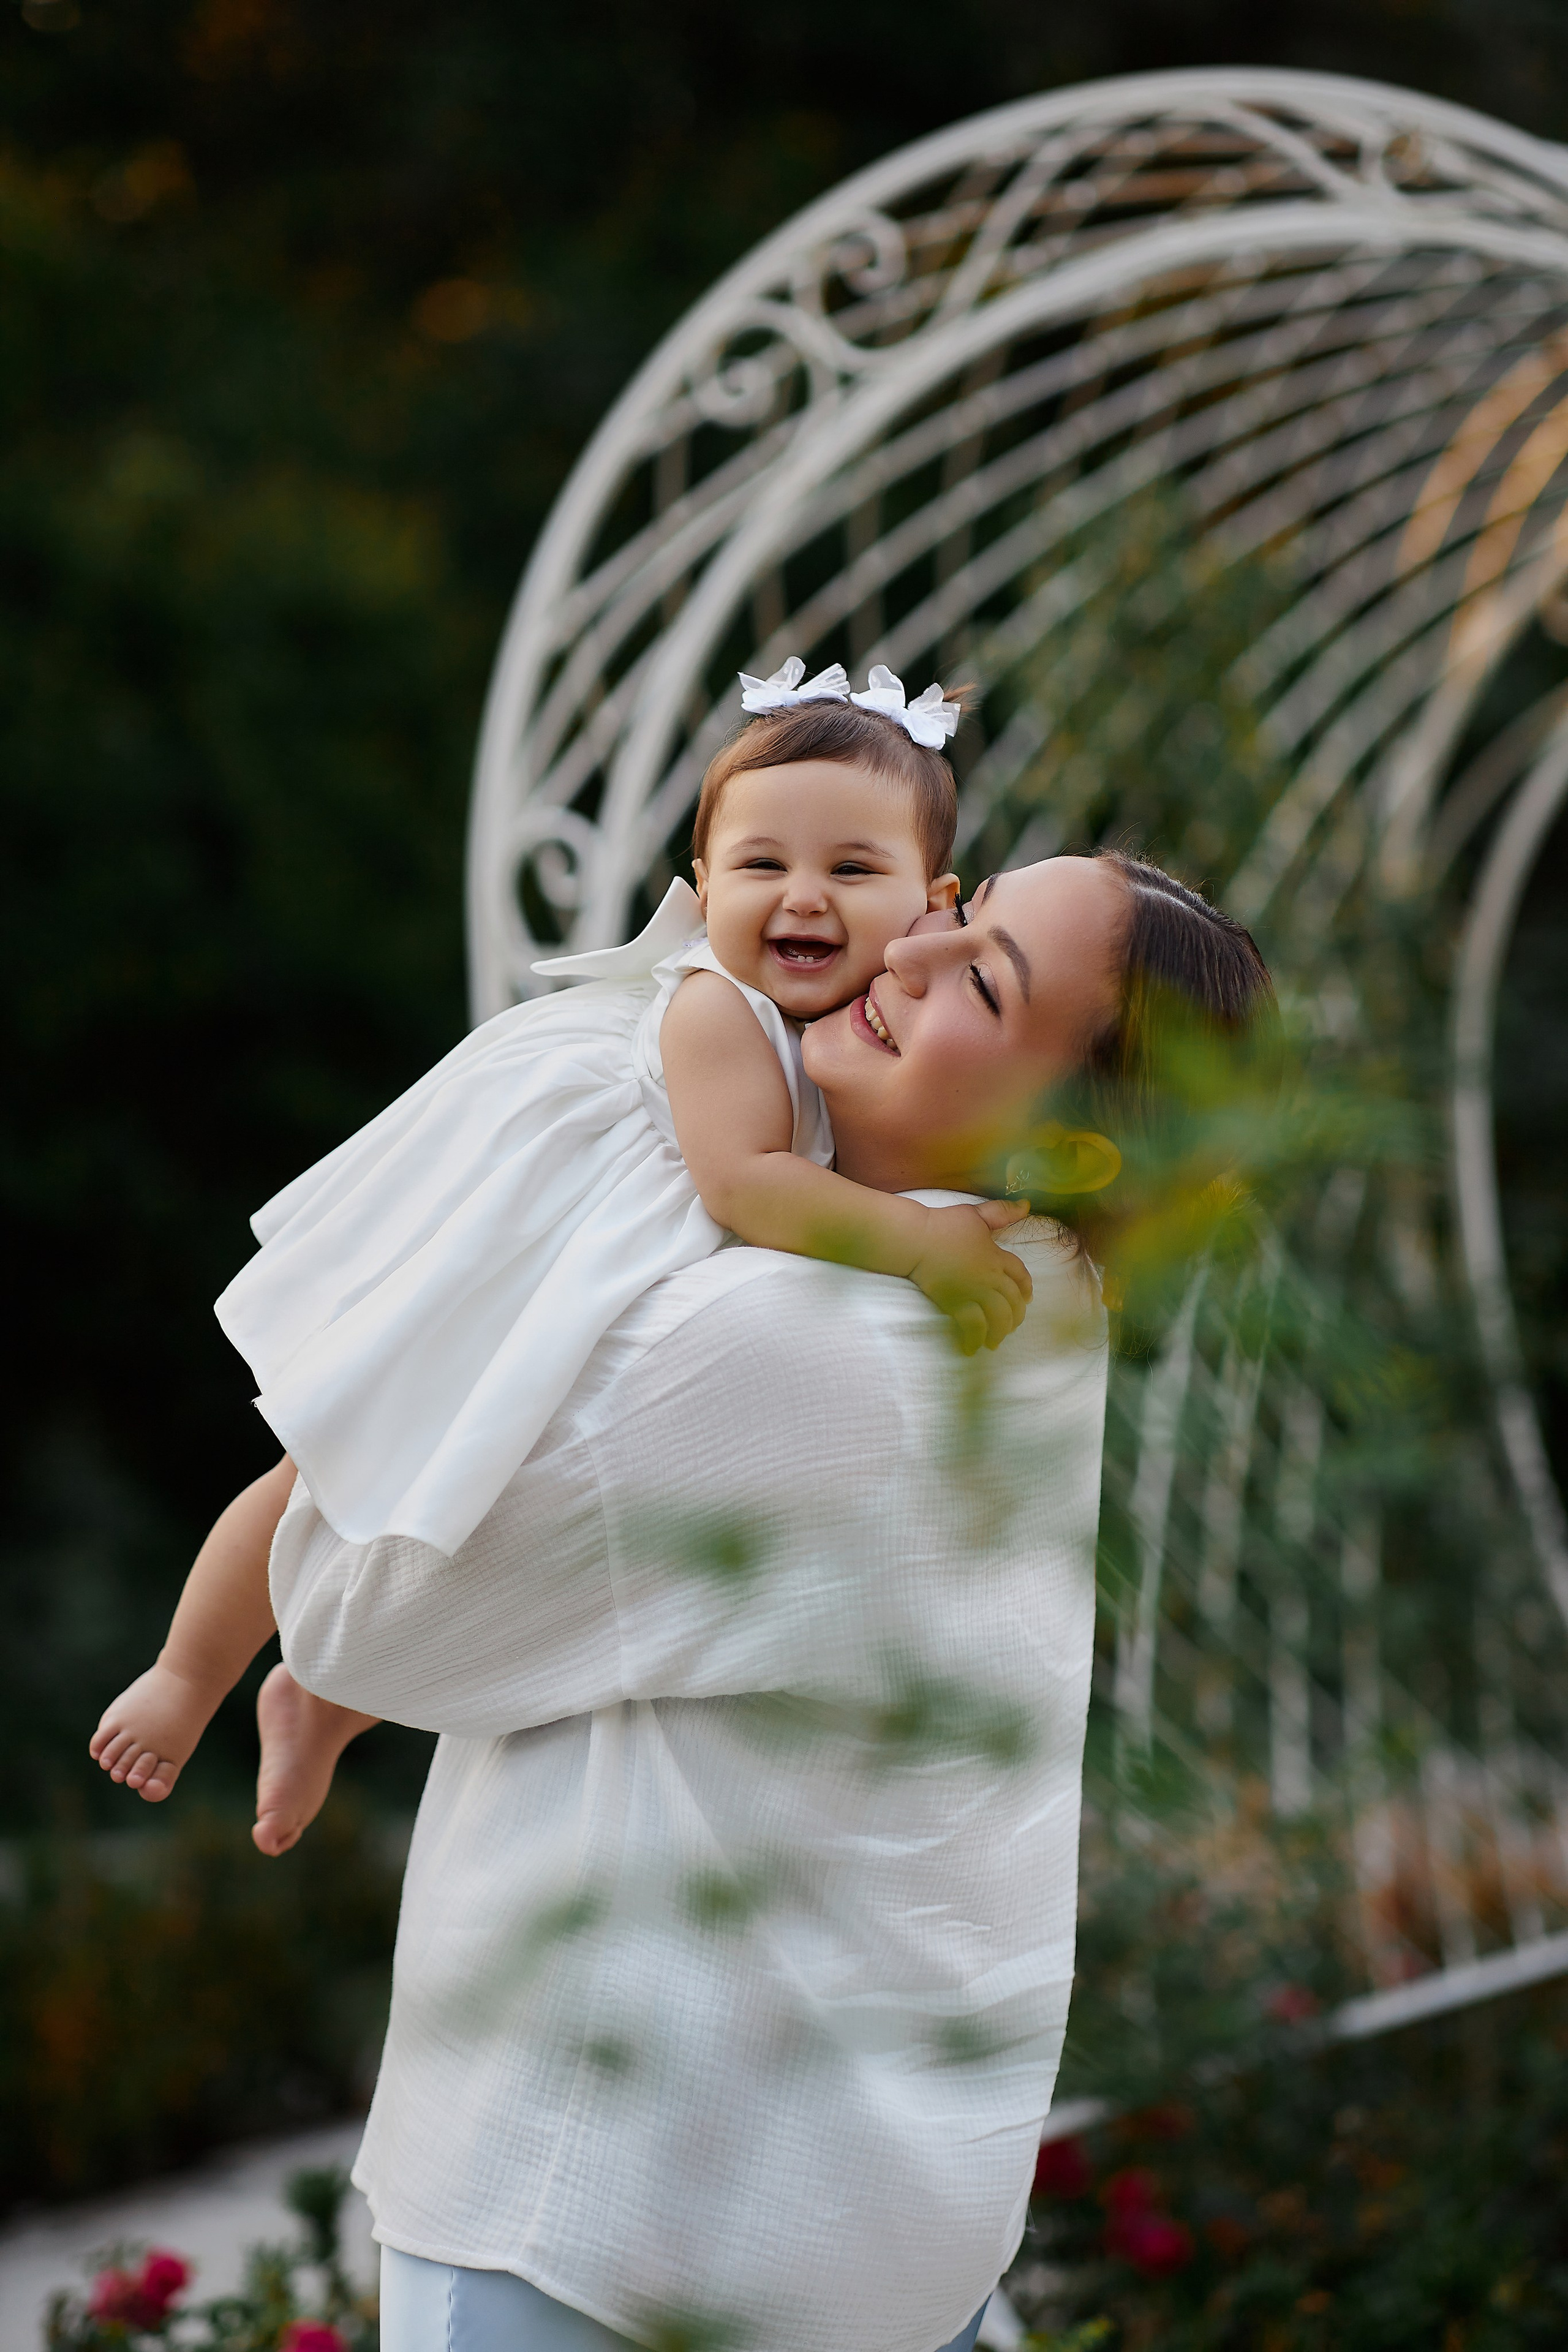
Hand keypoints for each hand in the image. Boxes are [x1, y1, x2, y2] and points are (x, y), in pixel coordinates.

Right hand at [908, 1199, 1033, 1353]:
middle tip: (1012, 1325)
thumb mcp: (976, 1215)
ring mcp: (974, 1292)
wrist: (917, 1240)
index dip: (1026, 1287)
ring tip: (995, 1341)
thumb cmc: (944, 1225)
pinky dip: (975, 1339)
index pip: (1020, 1275)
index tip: (1027, 1298)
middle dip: (1016, 1316)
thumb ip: (1002, 1212)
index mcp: (997, 1257)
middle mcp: (990, 1277)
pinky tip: (972, 1348)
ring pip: (998, 1318)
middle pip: (1013, 1301)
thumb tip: (1026, 1205)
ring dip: (999, 1331)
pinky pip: (973, 1326)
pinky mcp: (956, 1304)